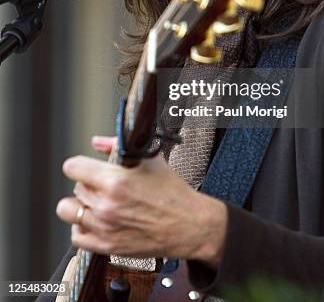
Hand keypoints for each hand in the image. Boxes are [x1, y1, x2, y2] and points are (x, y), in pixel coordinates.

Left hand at [56, 136, 226, 267]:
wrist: (189, 224)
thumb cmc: (172, 192)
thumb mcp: (149, 159)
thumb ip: (117, 146)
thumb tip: (98, 142)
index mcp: (116, 181)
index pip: (73, 167)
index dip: (79, 164)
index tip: (85, 166)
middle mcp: (107, 205)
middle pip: (75, 188)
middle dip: (88, 183)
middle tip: (103, 184)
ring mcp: (105, 228)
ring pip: (69, 211)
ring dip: (82, 204)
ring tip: (96, 202)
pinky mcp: (107, 246)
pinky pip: (76, 236)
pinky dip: (82, 227)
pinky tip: (96, 220)